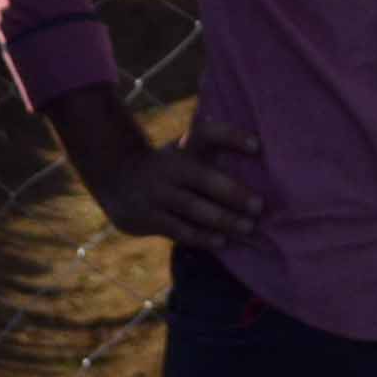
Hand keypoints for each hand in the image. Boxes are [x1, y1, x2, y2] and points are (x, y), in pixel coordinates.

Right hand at [88, 125, 264, 249]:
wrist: (117, 178)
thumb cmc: (169, 166)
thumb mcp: (185, 151)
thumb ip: (215, 150)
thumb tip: (259, 150)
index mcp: (183, 147)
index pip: (208, 134)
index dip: (232, 137)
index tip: (257, 146)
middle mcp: (170, 167)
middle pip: (203, 178)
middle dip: (233, 193)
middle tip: (259, 206)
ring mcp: (156, 193)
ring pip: (192, 207)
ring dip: (222, 219)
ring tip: (247, 227)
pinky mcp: (147, 217)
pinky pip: (177, 229)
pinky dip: (201, 236)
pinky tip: (221, 241)